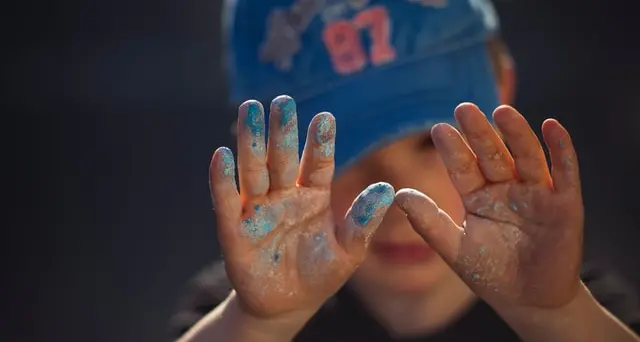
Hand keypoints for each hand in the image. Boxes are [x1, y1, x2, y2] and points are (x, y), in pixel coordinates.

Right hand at [209, 96, 393, 320]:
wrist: (287, 305)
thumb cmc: (320, 274)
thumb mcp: (349, 251)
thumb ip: (363, 221)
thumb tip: (388, 189)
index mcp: (313, 196)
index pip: (317, 163)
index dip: (320, 142)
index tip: (325, 117)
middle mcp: (284, 195)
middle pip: (281, 158)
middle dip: (281, 130)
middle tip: (282, 100)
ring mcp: (257, 210)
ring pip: (253, 170)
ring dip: (250, 141)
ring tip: (250, 110)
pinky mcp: (234, 230)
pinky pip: (226, 202)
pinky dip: (223, 180)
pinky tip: (221, 155)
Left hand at [395, 103, 583, 309]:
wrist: (529, 301)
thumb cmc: (490, 273)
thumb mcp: (455, 248)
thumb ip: (428, 222)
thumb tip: (398, 193)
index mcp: (479, 197)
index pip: (464, 168)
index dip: (453, 150)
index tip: (438, 129)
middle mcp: (506, 189)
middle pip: (493, 155)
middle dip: (479, 133)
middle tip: (464, 108)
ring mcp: (536, 194)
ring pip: (526, 156)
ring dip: (516, 133)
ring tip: (502, 111)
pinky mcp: (565, 204)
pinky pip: (564, 172)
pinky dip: (560, 149)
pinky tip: (551, 126)